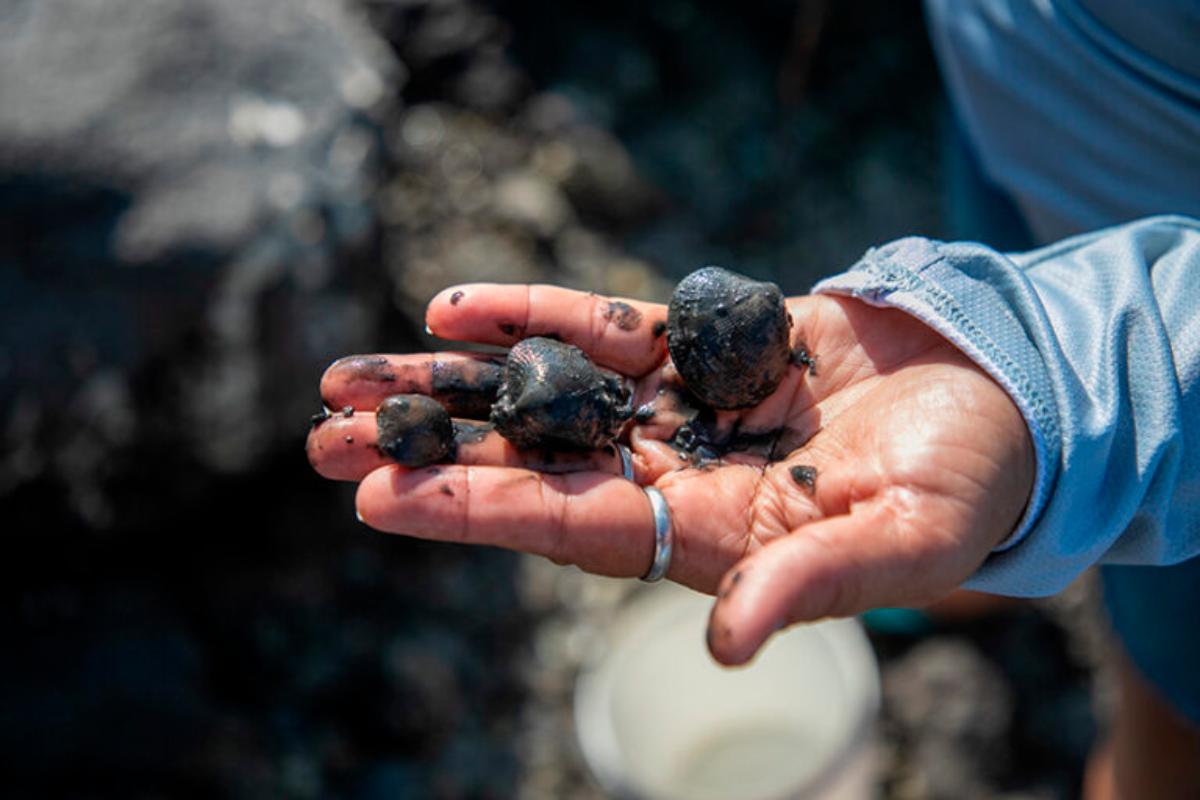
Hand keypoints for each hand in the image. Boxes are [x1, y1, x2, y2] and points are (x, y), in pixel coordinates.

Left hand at [307, 284, 1033, 663]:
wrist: (993, 399)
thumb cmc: (964, 487)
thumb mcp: (906, 543)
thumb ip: (814, 580)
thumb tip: (728, 639)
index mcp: (710, 532)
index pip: (569, 525)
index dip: (476, 512)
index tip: (378, 494)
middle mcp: (673, 472)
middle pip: (526, 460)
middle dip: (427, 448)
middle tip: (316, 437)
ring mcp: (676, 405)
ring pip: (542, 391)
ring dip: (449, 381)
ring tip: (346, 376)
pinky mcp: (697, 342)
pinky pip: (599, 325)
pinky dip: (532, 314)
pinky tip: (454, 307)